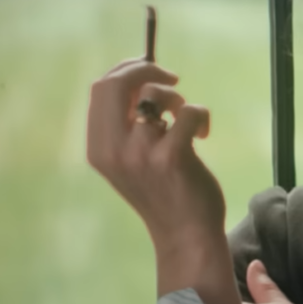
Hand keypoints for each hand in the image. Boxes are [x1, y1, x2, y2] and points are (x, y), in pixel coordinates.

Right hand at [86, 56, 223, 247]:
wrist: (184, 234)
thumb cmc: (163, 192)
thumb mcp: (129, 160)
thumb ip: (126, 126)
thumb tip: (139, 76)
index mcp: (98, 148)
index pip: (100, 89)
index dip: (126, 71)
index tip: (149, 70)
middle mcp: (112, 149)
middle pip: (115, 84)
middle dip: (146, 69)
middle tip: (172, 78)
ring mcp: (140, 153)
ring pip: (155, 94)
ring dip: (178, 98)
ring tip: (186, 118)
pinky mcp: (171, 157)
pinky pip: (189, 112)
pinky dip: (202, 116)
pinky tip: (204, 135)